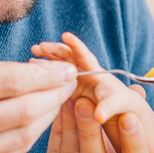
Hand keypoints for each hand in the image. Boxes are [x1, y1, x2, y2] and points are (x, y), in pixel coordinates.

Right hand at [0, 57, 76, 152]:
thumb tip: (45, 73)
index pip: (13, 82)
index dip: (46, 75)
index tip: (66, 68)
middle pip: (25, 111)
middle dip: (55, 94)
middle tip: (71, 82)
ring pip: (26, 135)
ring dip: (48, 115)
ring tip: (58, 99)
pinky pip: (15, 152)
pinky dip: (33, 134)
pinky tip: (40, 119)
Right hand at [31, 32, 149, 152]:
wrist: (120, 107)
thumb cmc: (121, 103)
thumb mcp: (116, 105)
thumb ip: (108, 108)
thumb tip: (100, 117)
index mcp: (97, 72)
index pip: (85, 56)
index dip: (76, 45)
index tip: (66, 35)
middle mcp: (86, 71)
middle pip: (69, 56)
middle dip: (54, 50)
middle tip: (38, 47)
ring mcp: (77, 78)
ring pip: (61, 64)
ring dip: (47, 58)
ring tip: (32, 55)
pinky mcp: (71, 87)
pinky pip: (57, 77)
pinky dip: (46, 72)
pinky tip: (33, 70)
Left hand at [35, 91, 151, 152]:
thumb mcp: (129, 151)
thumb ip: (134, 123)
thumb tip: (138, 90)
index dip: (134, 145)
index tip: (129, 116)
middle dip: (91, 131)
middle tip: (88, 103)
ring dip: (71, 126)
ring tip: (72, 100)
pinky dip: (57, 130)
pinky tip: (60, 110)